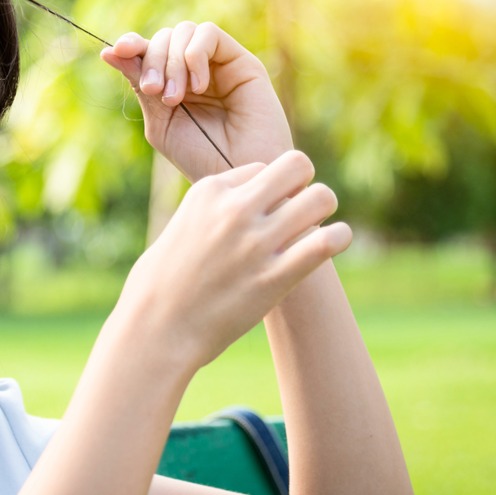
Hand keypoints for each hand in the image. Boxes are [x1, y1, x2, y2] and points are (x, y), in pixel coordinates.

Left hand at [100, 22, 292, 182]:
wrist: (239, 172)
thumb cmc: (201, 156)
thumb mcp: (161, 122)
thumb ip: (140, 86)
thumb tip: (109, 51)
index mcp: (172, 84)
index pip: (147, 51)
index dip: (130, 45)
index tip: (116, 51)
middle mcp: (193, 70)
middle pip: (163, 38)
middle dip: (151, 60)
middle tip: (155, 91)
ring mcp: (217, 64)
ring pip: (184, 31)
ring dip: (172, 61)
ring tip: (176, 97)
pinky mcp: (240, 60)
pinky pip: (208, 33)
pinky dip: (194, 54)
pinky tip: (199, 85)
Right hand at [111, 151, 351, 369]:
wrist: (155, 329)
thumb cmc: (161, 284)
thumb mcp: (181, 226)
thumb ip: (214, 208)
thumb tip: (247, 202)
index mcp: (209, 191)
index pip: (260, 167)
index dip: (266, 190)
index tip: (262, 213)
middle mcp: (235, 210)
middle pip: (297, 165)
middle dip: (304, 183)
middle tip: (299, 208)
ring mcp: (256, 243)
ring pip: (321, 198)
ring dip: (324, 209)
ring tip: (315, 227)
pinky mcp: (274, 277)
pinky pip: (326, 242)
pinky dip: (340, 237)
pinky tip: (336, 241)